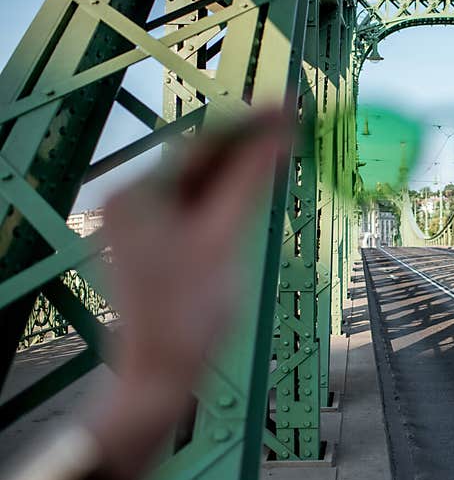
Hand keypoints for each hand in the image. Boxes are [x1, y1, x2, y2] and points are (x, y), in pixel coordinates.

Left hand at [86, 109, 288, 479]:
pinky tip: (259, 182)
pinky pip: (199, 205)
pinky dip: (229, 195)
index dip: (250, 122)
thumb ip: (249, 181)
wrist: (161, 376)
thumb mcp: (223, 240)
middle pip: (200, 160)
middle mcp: (132, 200)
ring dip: (242, 167)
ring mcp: (142, 222)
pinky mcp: (158, 241)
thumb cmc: (189, 313)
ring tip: (284, 144)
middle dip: (247, 143)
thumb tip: (279, 130)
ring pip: (201, 181)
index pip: (201, 144)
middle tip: (295, 119)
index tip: (290, 103)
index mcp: (135, 194)